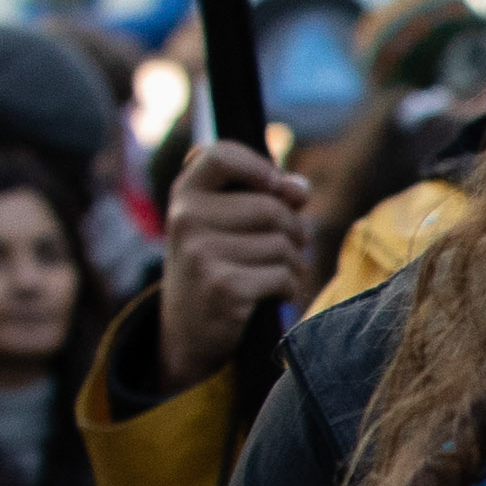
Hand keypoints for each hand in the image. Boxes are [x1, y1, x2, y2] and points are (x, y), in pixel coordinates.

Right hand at [157, 141, 313, 389]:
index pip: (221, 155)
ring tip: (277, 273)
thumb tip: (299, 189)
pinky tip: (273, 294)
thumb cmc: (218, 264)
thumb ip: (266, 196)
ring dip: (294, 263)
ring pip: (283, 245)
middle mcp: (186, 219)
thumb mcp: (227, 224)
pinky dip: (289, 287)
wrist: (188, 330)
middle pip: (272, 209)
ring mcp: (202, 254)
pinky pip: (283, 276)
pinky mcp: (223, 287)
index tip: (273, 185)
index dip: (259, 166)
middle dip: (293, 230)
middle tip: (287, 245)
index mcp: (185, 194)